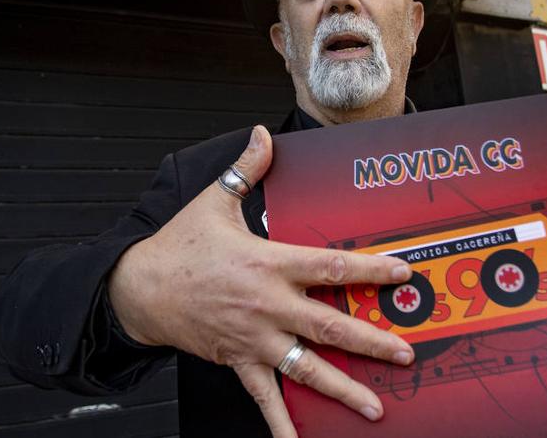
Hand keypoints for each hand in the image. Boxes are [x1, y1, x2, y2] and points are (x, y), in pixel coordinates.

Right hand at [108, 125, 414, 436]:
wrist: (140, 289)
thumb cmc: (179, 247)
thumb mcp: (214, 202)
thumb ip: (246, 170)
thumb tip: (262, 136)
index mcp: (269, 264)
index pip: (332, 268)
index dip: (371, 271)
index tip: (402, 273)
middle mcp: (268, 306)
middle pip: (330, 326)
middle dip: (372, 340)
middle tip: (405, 352)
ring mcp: (255, 339)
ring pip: (307, 368)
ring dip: (344, 388)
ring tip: (376, 405)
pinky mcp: (240, 361)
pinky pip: (266, 398)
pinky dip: (283, 424)